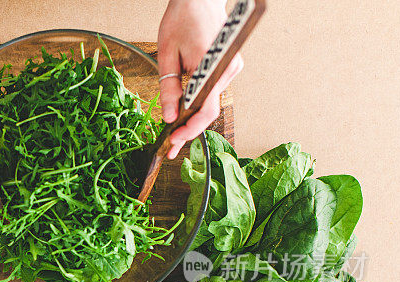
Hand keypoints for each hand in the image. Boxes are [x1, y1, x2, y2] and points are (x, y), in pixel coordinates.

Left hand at [158, 0, 242, 157]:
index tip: (174, 141)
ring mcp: (232, 67)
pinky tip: (185, 108)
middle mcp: (228, 68)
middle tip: (172, 145)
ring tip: (175, 130)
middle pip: (209, 108)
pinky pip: (214, 90)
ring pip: (211, 101)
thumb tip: (169, 115)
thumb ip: (168, 87)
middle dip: (190, 128)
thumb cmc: (181, 18)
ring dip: (193, 114)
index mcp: (211, 65)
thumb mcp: (166, 54)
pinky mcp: (230, 66)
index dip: (190, 129)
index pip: (206, 109)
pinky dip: (199, 101)